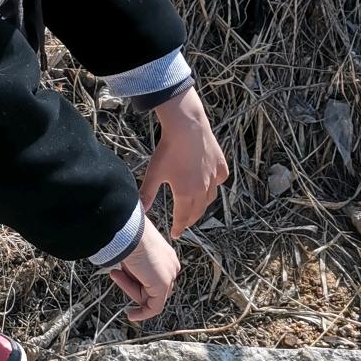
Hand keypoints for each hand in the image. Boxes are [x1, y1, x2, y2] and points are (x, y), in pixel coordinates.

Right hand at [110, 215, 179, 320]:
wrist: (128, 231)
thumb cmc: (128, 234)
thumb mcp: (132, 247)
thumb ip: (135, 261)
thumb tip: (127, 266)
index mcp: (166, 255)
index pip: (152, 275)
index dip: (134, 278)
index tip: (119, 275)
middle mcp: (171, 265)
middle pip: (152, 286)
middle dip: (131, 283)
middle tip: (115, 273)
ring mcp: (168, 276)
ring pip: (149, 296)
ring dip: (129, 289)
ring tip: (116, 273)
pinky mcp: (162, 285)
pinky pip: (154, 307)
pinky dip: (143, 313)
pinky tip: (131, 315)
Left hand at [140, 87, 228, 237]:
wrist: (187, 127)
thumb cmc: (168, 149)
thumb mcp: (154, 173)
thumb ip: (147, 193)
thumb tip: (140, 210)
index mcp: (186, 194)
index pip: (183, 218)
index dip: (178, 227)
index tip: (175, 234)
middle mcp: (203, 189)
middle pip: (198, 211)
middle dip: (190, 220)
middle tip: (184, 223)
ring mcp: (213, 177)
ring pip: (211, 198)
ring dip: (203, 206)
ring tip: (196, 207)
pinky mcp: (220, 164)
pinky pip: (220, 180)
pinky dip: (215, 185)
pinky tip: (211, 183)